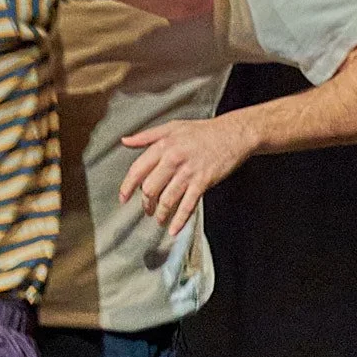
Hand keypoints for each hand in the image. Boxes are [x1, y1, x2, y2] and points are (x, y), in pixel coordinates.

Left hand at [118, 114, 245, 231]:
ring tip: (159, 219)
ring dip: (160, 213)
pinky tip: (173, 229)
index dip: (128, 186)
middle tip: (147, 209)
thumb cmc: (203, 131)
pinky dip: (179, 220)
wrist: (233, 133)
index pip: (138, 169)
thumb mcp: (172, 127)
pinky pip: (187, 205)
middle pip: (150, 188)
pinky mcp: (202, 182)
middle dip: (146, 203)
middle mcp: (173, 159)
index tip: (123, 198)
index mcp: (163, 145)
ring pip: (166, 199)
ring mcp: (188, 172)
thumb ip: (147, 136)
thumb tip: (125, 141)